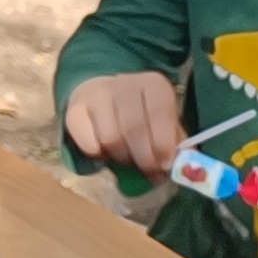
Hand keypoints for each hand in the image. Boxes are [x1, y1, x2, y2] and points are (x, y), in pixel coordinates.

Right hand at [62, 71, 183, 173]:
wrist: (102, 93)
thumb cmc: (140, 113)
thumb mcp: (163, 122)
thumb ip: (174, 143)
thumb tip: (183, 166)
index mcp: (153, 84)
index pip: (160, 113)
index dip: (164, 143)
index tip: (165, 165)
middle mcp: (124, 84)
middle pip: (135, 128)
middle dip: (145, 158)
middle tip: (149, 173)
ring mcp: (96, 95)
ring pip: (111, 138)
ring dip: (122, 158)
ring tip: (128, 159)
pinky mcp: (74, 110)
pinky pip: (88, 143)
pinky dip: (99, 156)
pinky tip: (105, 152)